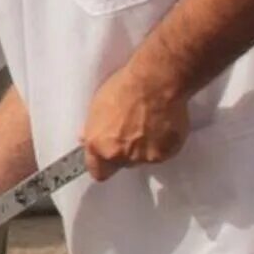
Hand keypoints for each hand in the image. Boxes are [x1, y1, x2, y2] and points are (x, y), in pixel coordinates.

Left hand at [80, 60, 188, 181]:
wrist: (154, 82)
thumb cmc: (124, 88)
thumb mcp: (97, 107)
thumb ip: (94, 130)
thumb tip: (87, 138)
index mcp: (98, 145)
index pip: (98, 172)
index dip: (103, 165)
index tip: (106, 159)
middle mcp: (119, 156)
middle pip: (122, 164)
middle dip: (125, 152)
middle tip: (131, 131)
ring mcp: (144, 157)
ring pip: (143, 159)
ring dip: (145, 147)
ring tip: (149, 124)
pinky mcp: (165, 153)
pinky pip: (163, 153)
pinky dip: (163, 143)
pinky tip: (162, 125)